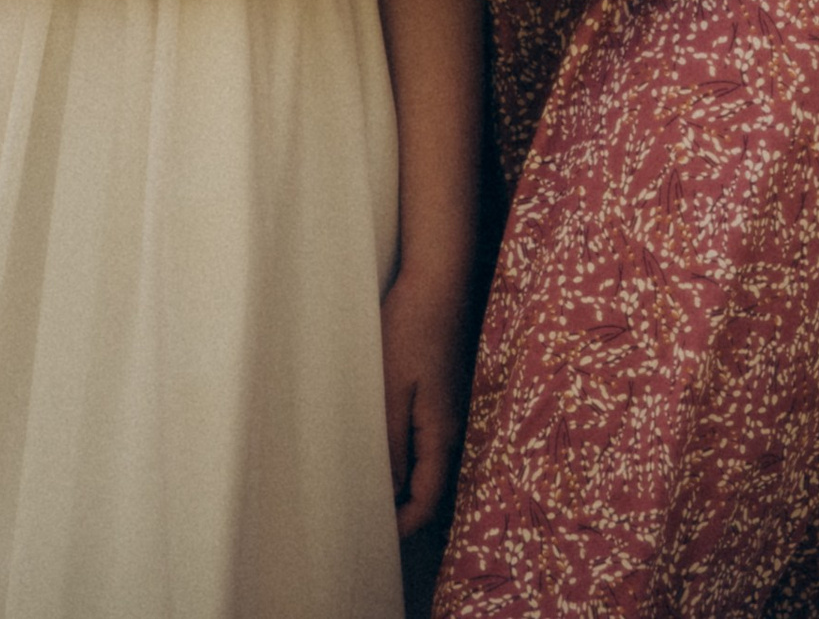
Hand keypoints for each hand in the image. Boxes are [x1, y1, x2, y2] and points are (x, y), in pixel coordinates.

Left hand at [381, 260, 471, 538]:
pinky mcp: (446, 394)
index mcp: (442, 433)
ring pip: (430, 465)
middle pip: (432, 488)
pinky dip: (409, 457)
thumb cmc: (411, 327)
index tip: (371, 538)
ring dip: (405, 483)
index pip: (426, 500)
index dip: (401, 526)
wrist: (439, 280)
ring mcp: (453, 411)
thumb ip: (392, 442)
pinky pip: (429, 441)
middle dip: (403, 510)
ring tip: (369, 489)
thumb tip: (389, 490)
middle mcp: (454, 428)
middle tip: (364, 519)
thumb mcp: (392, 387)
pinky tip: (385, 450)